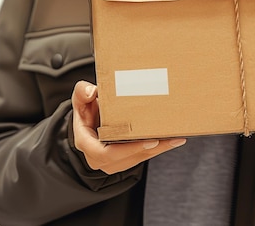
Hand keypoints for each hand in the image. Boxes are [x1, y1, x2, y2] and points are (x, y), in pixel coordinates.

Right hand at [71, 80, 186, 173]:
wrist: (89, 121)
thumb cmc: (85, 109)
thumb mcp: (79, 98)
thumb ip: (81, 92)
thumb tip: (92, 92)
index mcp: (87, 143)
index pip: (105, 153)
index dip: (128, 149)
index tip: (148, 141)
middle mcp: (100, 157)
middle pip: (127, 157)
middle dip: (149, 148)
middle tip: (168, 138)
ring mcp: (113, 161)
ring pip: (138, 157)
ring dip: (158, 149)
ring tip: (175, 138)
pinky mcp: (125, 159)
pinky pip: (142, 155)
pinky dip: (158, 148)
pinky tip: (172, 139)